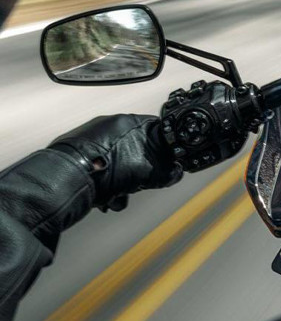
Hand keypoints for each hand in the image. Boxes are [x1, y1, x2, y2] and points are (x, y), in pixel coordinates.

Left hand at [49, 115, 181, 209]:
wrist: (65, 181)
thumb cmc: (102, 169)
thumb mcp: (145, 172)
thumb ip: (166, 172)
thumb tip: (175, 173)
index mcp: (126, 122)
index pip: (155, 130)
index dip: (163, 150)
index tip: (164, 165)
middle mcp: (107, 126)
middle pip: (136, 150)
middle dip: (139, 173)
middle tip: (138, 184)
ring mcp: (90, 140)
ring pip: (117, 164)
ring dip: (121, 183)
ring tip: (117, 196)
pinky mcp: (76, 155)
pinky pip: (99, 170)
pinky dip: (104, 185)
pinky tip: (103, 198)